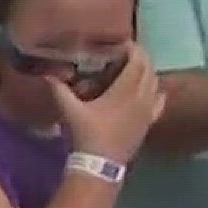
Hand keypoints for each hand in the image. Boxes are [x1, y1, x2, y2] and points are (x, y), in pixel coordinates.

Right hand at [52, 44, 165, 163]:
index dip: (132, 48)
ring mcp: (148, 110)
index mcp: (125, 90)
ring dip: (148, 72)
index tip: (122, 43)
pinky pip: (160, 100)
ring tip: (134, 69)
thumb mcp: (70, 111)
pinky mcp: (149, 122)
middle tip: (127, 53)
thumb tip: (47, 75)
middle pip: (149, 68)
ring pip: (156, 82)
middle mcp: (142, 96)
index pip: (137, 61)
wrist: (102, 164)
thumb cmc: (86, 134)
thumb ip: (60, 90)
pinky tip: (149, 91)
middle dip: (140, 57)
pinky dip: (156, 90)